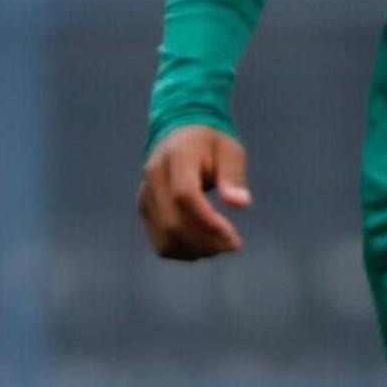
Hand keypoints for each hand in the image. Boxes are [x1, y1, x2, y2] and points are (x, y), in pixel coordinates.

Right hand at [139, 125, 252, 259]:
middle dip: (206, 242)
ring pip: (165, 239)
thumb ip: (233, 176)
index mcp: (177, 156)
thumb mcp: (230, 150)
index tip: (232, 237)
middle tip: (233, 244)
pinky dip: (184, 251)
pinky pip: (161, 243)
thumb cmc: (210, 144)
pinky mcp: (145, 210)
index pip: (184, 195)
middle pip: (173, 223)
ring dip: (196, 251)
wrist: (180, 134)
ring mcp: (146, 195)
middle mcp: (154, 177)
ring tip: (220, 245)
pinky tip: (204, 245)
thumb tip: (241, 204)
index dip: (207, 221)